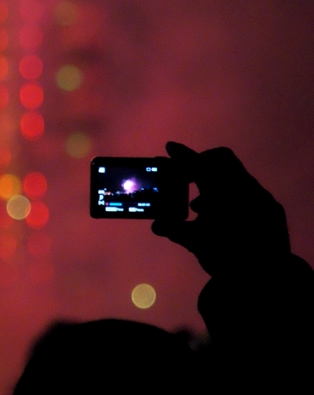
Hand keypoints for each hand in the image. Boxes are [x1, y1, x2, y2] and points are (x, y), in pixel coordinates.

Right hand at [151, 142, 289, 277]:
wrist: (266, 280)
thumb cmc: (228, 257)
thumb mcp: (196, 243)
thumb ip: (175, 230)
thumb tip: (156, 225)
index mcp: (223, 193)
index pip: (199, 165)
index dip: (183, 156)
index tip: (169, 148)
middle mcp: (244, 188)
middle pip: (221, 160)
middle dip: (200, 164)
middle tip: (184, 175)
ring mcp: (260, 197)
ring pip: (234, 176)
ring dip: (213, 183)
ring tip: (197, 206)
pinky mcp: (270, 209)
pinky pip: (246, 191)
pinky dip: (228, 195)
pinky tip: (219, 217)